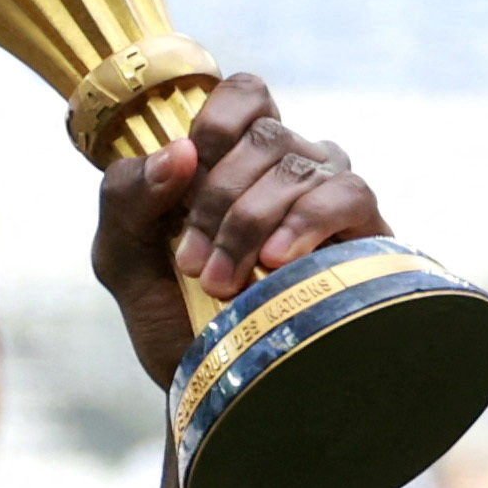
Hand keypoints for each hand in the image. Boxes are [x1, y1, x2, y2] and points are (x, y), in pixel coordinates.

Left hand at [89, 74, 385, 386]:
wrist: (217, 393)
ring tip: (223, 284)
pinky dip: (305, 222)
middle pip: (263, 134)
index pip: (244, 93)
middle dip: (218, 197)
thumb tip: (179, 153)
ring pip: (297, 163)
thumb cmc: (173, 318)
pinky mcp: (364, 233)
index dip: (216, 120)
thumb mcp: (122, 258)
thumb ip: (126, 196)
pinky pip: (347, 193)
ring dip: (249, 222)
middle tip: (191, 264)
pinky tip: (278, 263)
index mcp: (233, 158)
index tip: (186, 173)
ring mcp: (327, 196)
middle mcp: (287, 166)